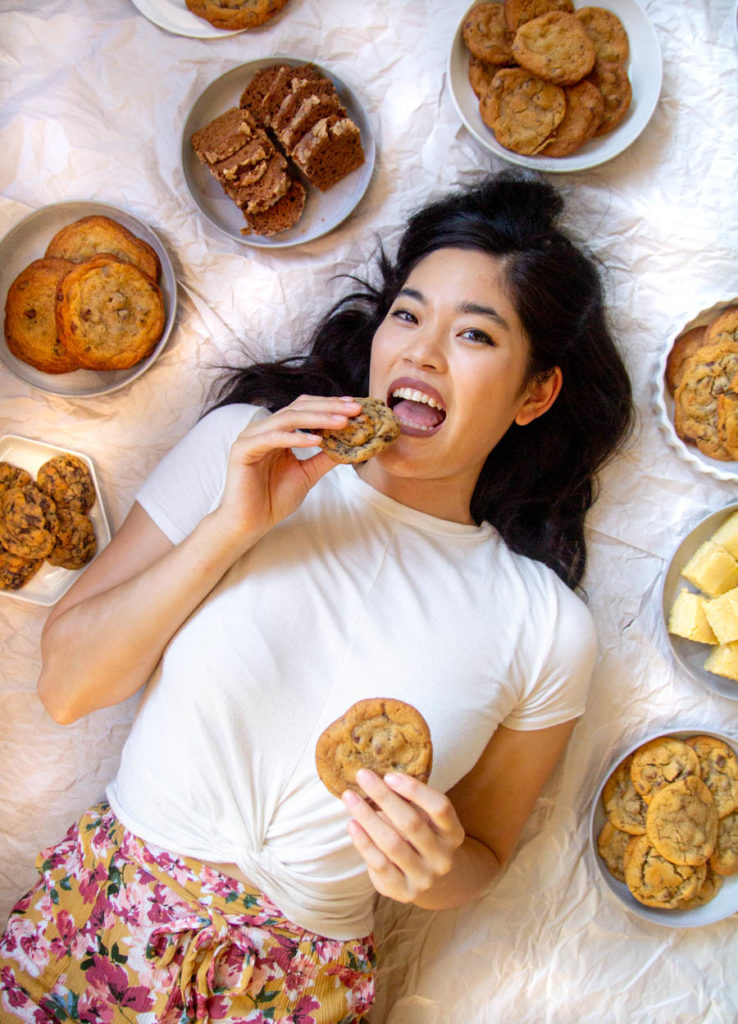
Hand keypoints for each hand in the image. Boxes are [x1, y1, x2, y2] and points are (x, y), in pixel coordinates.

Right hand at [213, 395, 360, 546]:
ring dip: (317, 418)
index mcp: (277, 431)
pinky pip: (272, 438)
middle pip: (299, 408)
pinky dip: (295, 438)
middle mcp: (264, 429)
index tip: (355, 406)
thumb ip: (325, 457)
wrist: (250, 522)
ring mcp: (251, 437)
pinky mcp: (243, 450)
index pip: (305, 409)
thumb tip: (350, 445)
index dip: (330, 405)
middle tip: (354, 409)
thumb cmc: (275, 498)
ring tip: (342, 422)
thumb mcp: (307, 474)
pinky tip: (317, 440)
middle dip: (329, 407)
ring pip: (287, 419)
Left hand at [342, 769, 465, 903]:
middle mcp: (443, 858)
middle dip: (384, 797)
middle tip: (362, 776)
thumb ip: (410, 802)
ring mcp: (425, 878)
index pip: (440, 808)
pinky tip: (352, 824)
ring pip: (392, 844)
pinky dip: (363, 842)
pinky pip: (380, 864)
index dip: (415, 790)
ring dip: (368, 817)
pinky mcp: (403, 892)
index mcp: (453, 834)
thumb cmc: (422, 838)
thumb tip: (377, 775)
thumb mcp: (427, 820)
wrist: (428, 880)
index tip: (389, 775)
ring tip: (350, 797)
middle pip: (412, 823)